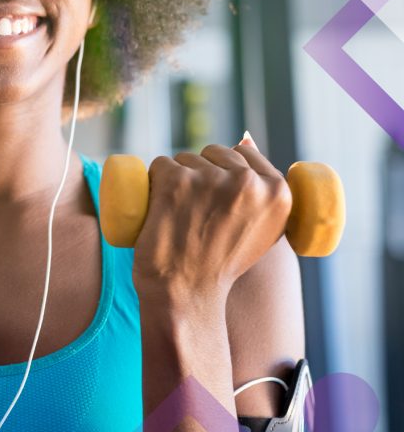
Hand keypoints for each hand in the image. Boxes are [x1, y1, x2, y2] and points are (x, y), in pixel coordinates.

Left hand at [131, 134, 292, 304]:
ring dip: (175, 179)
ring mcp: (210, 179)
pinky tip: (158, 209)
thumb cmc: (219, 263)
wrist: (186, 296)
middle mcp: (248, 182)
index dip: (223, 173)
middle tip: (195, 216)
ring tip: (179, 217)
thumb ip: (262, 187)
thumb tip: (245, 136)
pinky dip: (152, 182)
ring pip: (183, 159)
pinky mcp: (175, 181)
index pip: (243, 153)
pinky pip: (158, 165)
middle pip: (212, 153)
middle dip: (199, 174)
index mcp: (278, 192)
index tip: (216, 204)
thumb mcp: (260, 228)